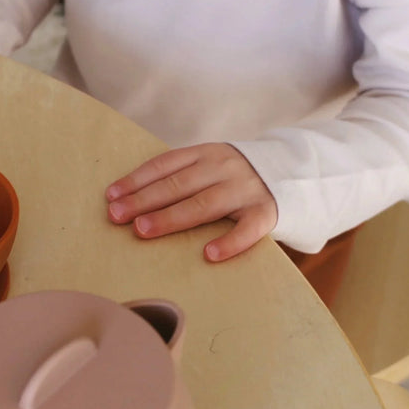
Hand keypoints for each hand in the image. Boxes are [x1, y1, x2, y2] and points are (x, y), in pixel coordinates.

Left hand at [105, 143, 277, 261]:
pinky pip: (249, 228)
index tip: (111, 196)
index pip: (165, 165)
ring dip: (171, 217)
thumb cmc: (237, 178)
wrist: (297, 173)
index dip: (136, 180)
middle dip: (144, 200)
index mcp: (206, 154)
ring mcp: (247, 188)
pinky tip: (209, 254)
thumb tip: (132, 200)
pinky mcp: (268, 211)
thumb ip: (183, 177)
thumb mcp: (211, 166)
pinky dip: (230, 241)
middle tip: (116, 216)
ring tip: (143, 230)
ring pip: (205, 204)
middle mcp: (224, 167)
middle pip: (178, 185)